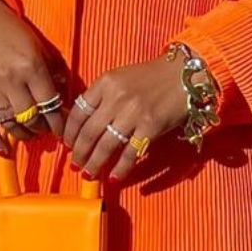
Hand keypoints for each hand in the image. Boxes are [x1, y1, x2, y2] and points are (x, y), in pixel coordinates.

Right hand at [0, 0, 69, 158]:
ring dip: (25, 134)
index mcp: (30, 67)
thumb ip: (53, 72)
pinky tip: (5, 150)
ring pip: (11, 124)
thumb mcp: (39, 47)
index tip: (64, 129)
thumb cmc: (14, 33)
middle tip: (48, 130)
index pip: (50, 104)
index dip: (59, 122)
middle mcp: (11, 80)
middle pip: (32, 118)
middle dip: (43, 129)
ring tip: (32, 133)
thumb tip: (64, 100)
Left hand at [62, 55, 189, 182]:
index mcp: (105, 82)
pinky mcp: (151, 127)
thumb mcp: (120, 78)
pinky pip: (130, 153)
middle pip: (89, 132)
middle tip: (76, 164)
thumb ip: (102, 96)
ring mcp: (133, 113)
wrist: (184, 74)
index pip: (78, 112)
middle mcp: (117, 97)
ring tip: (90, 174)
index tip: (67, 145)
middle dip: (79, 153)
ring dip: (95, 163)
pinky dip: (121, 168)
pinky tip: (114, 177)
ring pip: (106, 146)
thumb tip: (84, 125)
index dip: (70, 133)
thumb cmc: (151, 77)